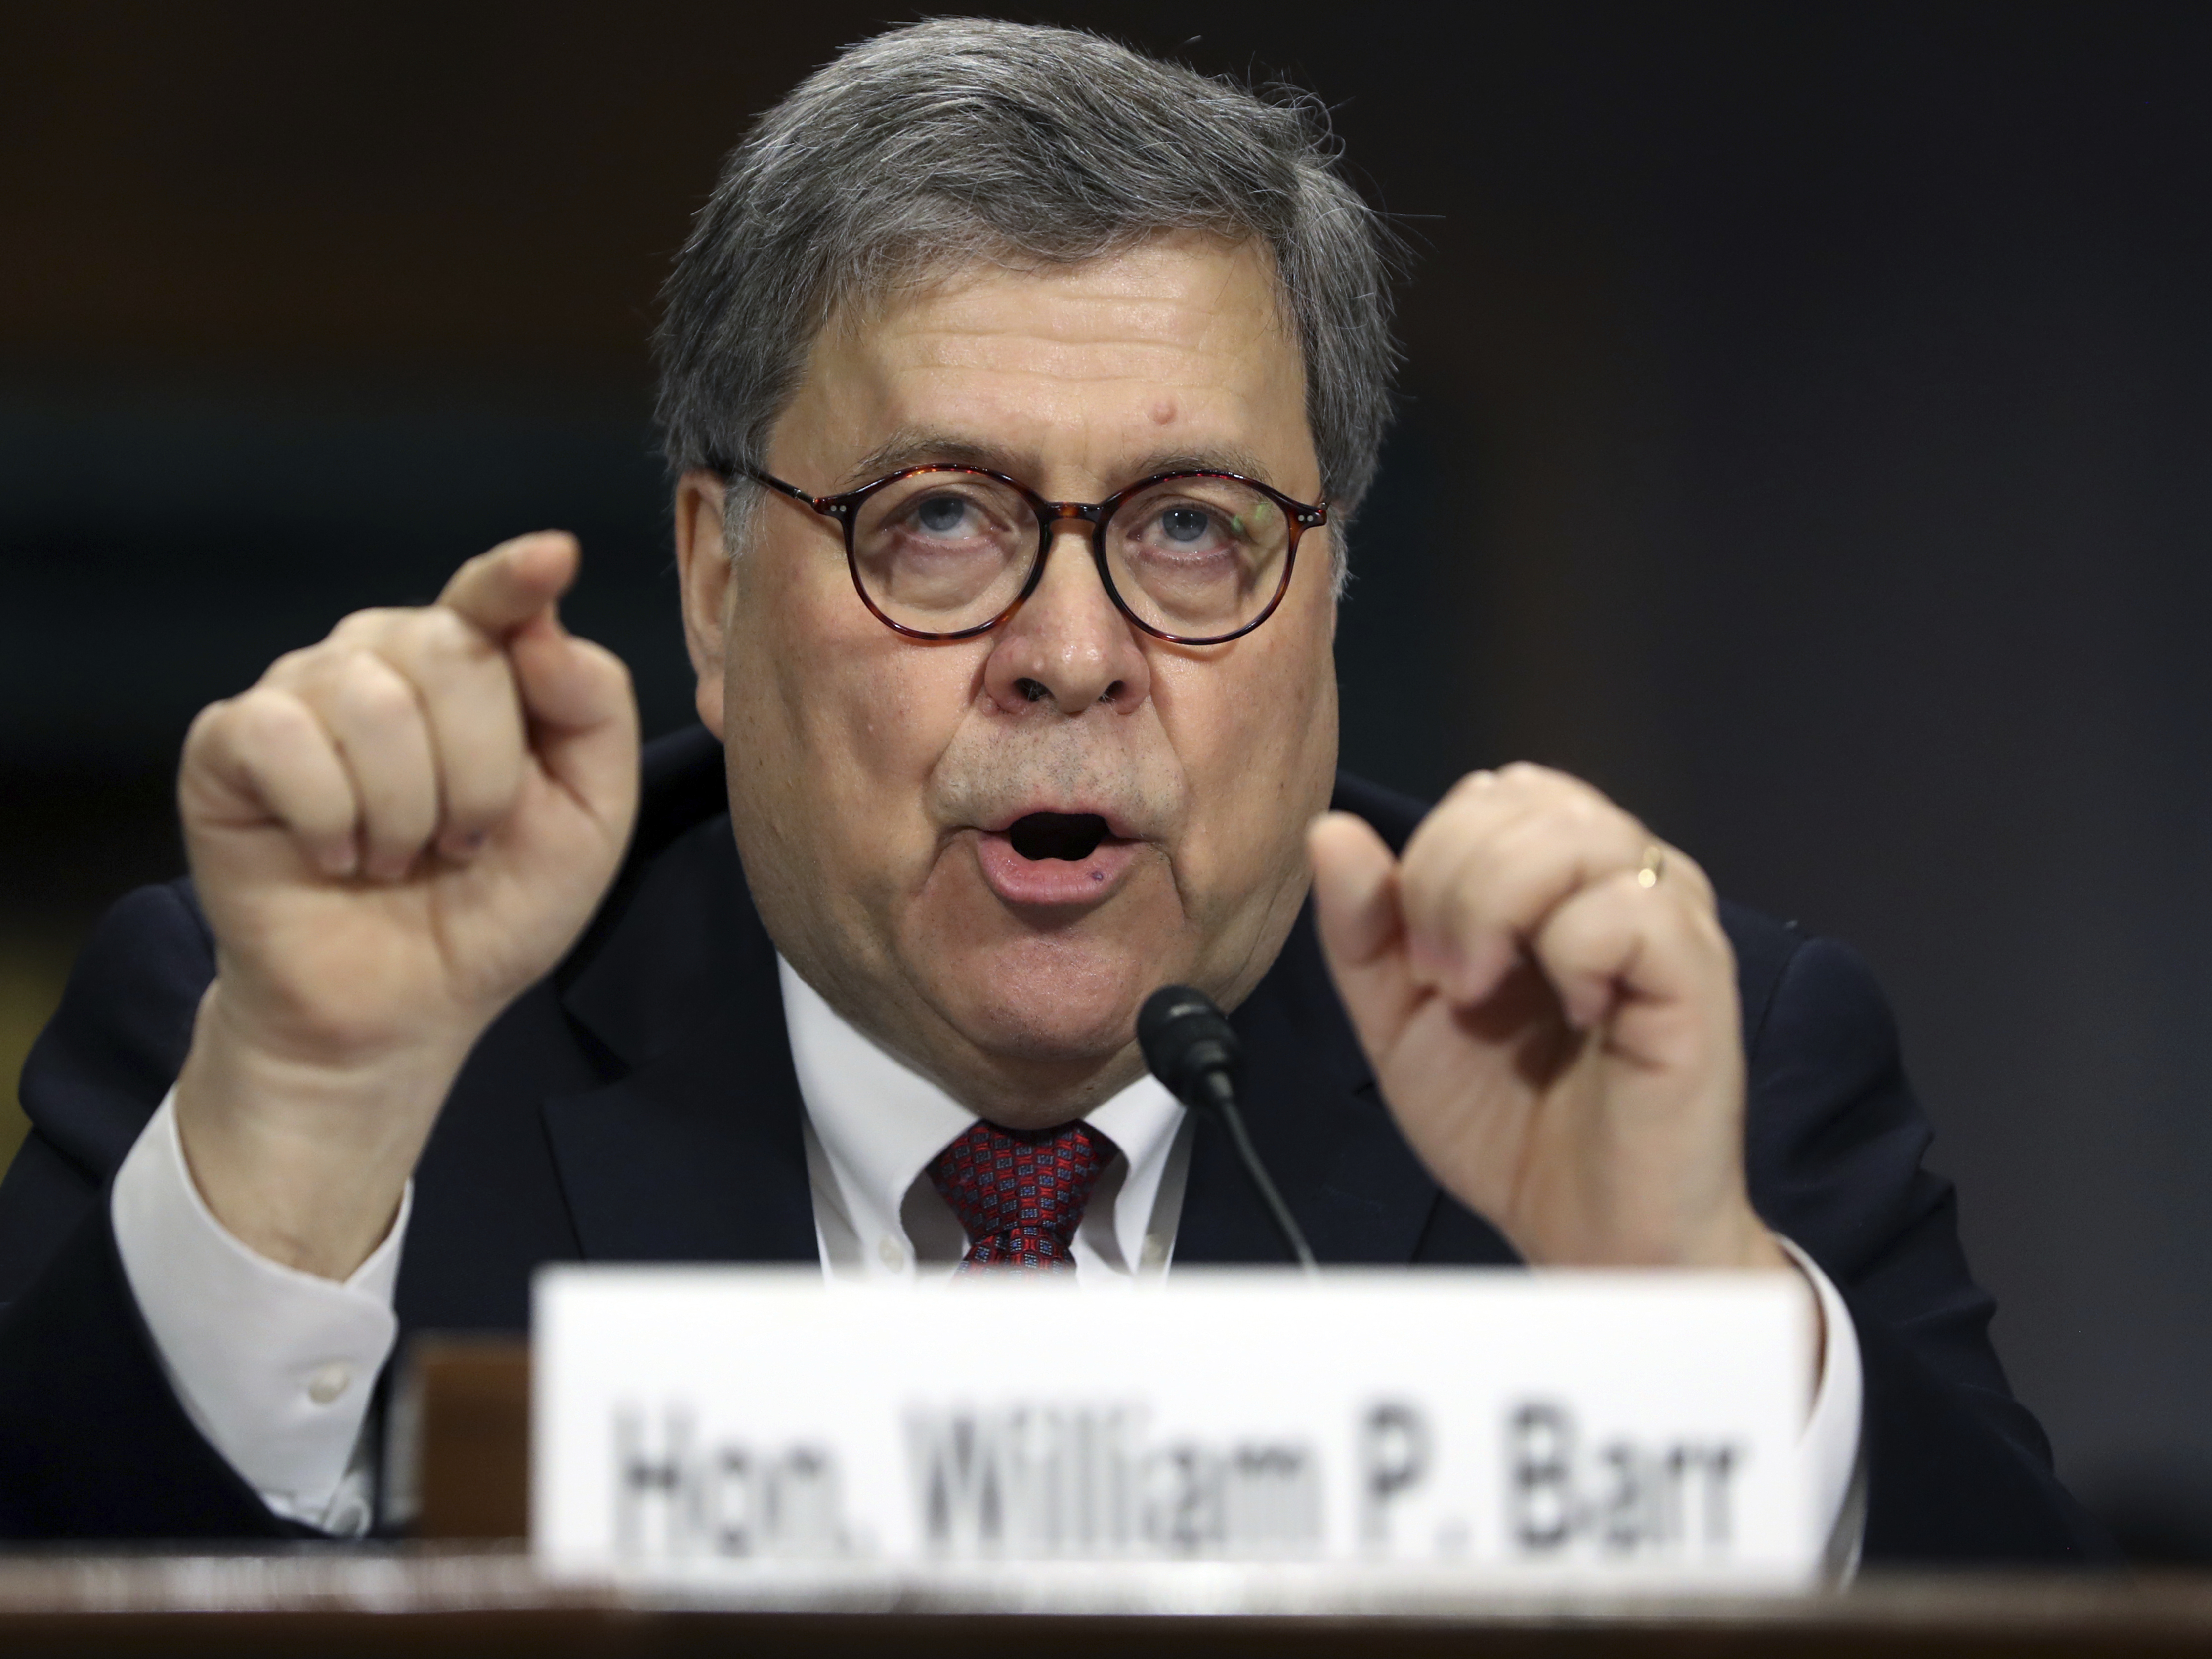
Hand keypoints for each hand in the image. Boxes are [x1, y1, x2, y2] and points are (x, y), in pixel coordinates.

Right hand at [173, 534, 638, 1275]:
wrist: (403, 1005)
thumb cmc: (492, 905)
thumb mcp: (588, 819)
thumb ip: (591, 712)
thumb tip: (547, 626)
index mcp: (473, 665)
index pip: (496, 597)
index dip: (517, 575)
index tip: (551, 557)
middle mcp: (382, 658)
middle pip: (451, 653)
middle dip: (480, 775)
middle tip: (461, 842)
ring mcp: (301, 692)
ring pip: (373, 701)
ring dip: (406, 812)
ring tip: (398, 857)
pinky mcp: (229, 742)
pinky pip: (286, 741)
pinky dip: (328, 819)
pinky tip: (333, 855)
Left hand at [1308, 764, 1784, 1270]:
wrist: (1591, 1239)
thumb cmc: (1513, 1126)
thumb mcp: (1400, 1023)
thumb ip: (1363, 929)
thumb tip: (1329, 832)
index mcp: (1558, 879)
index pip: (1489, 793)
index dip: (1431, 859)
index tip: (1422, 962)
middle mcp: (1621, 879)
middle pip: (1521, 796)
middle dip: (1449, 882)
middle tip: (1449, 983)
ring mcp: (1668, 920)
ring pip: (1573, 834)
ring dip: (1496, 910)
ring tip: (1487, 994)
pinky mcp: (1698, 975)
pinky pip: (1627, 908)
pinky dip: (1571, 953)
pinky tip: (1576, 1009)